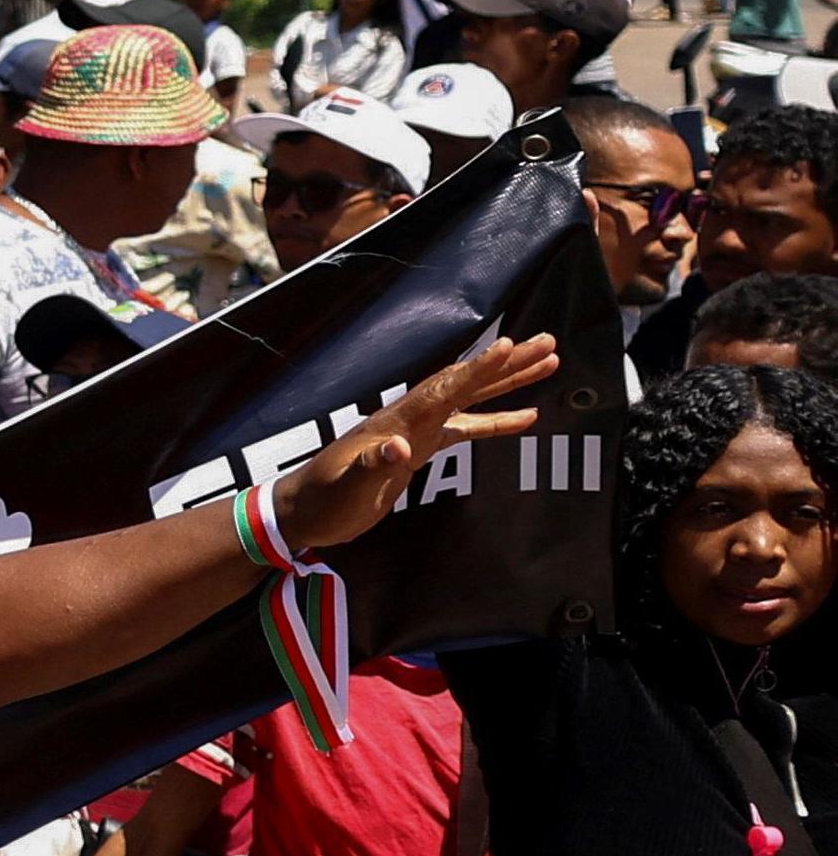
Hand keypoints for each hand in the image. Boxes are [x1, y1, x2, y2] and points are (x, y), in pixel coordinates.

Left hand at [278, 332, 560, 554]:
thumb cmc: (324, 500)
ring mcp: (417, 431)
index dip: (477, 369)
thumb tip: (399, 448)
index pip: (445, 389)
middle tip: (549, 342)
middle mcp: (411, 418)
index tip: (509, 344)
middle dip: (507, 363)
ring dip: (508, 383)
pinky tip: (527, 417)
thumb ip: (372, 467)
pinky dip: (496, 420)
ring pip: (471, 399)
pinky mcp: (420, 449)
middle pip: (466, 383)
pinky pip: (466, 427)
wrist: (306, 513)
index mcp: (398, 422)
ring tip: (549, 364)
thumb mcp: (348, 488)